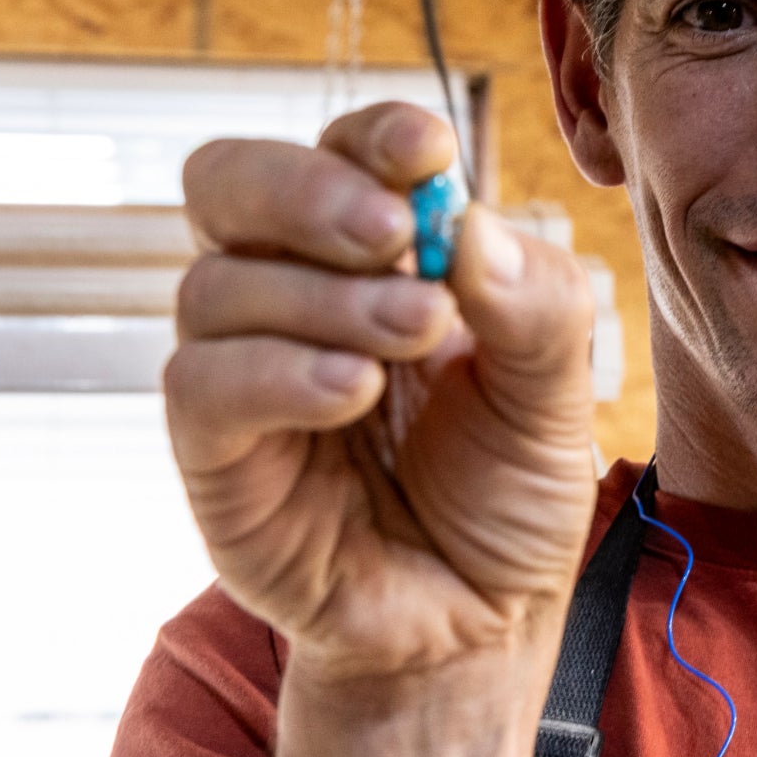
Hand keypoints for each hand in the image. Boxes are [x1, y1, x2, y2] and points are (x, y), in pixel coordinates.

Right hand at [165, 101, 598, 682]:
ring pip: (217, 284)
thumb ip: (534, 305)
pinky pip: (201, 385)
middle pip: (228, 184)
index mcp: (375, 259)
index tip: (429, 147)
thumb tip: (474, 222)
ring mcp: (243, 374)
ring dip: (324, 297)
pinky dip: (276, 372)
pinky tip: (353, 390)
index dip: (370, 136)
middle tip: (395, 228)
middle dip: (307, 188)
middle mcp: (291, 297)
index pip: (338, 156)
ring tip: (419, 333)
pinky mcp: (216, 460)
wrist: (482, 620)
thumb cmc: (508, 492)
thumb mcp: (556, 394)